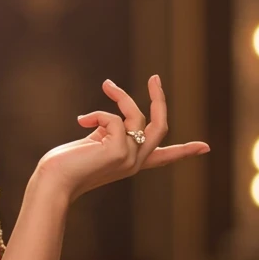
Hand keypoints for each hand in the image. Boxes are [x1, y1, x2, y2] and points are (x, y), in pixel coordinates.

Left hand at [34, 75, 209, 203]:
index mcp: (130, 162)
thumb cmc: (64, 165)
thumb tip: (111, 120)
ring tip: (106, 85)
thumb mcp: (92, 145)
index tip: (205, 148)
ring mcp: (129, 157)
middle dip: (159, 100)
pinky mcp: (119, 151)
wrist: (53, 181)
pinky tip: (81, 122)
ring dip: (120, 95)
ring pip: (136, 115)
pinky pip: (115, 118)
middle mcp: (135, 162)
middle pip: (161, 127)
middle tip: (155, 78)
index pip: (164, 157)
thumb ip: (107, 133)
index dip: (184, 150)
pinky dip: (98, 114)